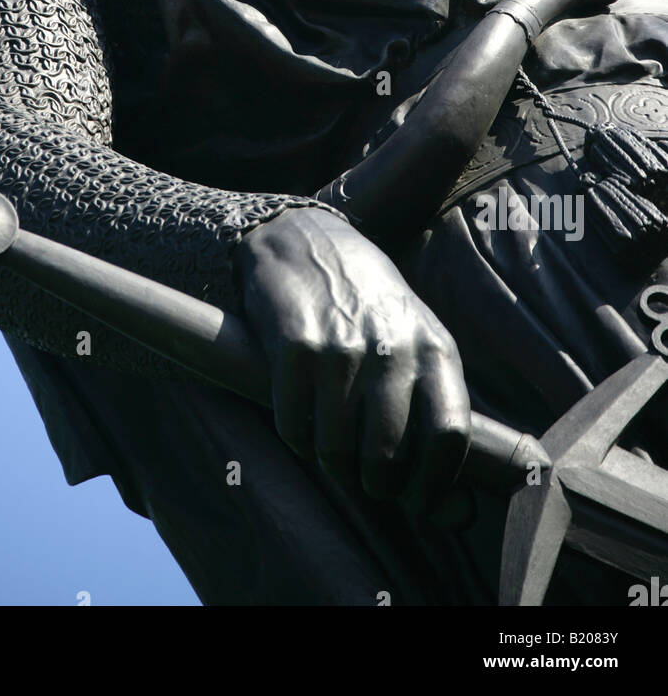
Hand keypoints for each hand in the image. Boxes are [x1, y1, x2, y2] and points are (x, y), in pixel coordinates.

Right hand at [232, 206, 469, 512]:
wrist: (303, 238)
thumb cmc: (368, 304)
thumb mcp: (416, 342)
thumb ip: (434, 413)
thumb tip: (458, 513)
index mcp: (435, 348)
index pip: (448, 436)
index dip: (433, 485)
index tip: (417, 503)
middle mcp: (393, 348)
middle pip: (388, 455)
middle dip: (375, 483)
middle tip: (366, 479)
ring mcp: (342, 347)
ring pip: (336, 449)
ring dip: (331, 461)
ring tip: (330, 443)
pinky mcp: (294, 346)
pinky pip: (294, 425)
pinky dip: (295, 435)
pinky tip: (298, 415)